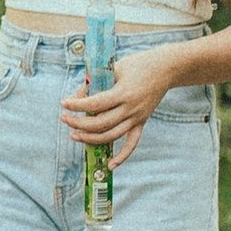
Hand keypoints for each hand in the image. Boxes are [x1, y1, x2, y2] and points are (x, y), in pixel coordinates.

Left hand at [59, 46, 182, 166]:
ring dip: (91, 139)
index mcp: (123, 93)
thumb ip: (96, 82)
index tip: (64, 104)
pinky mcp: (141, 122)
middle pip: (100, 123)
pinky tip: (110, 165)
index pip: (95, 104)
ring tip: (74, 135)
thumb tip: (77, 96)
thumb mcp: (115, 68)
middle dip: (79, 123)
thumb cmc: (138, 64)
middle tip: (64, 119)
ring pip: (111, 136)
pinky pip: (132, 143)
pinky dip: (122, 156)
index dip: (77, 105)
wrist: (166, 69)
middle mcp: (131, 109)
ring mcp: (137, 118)